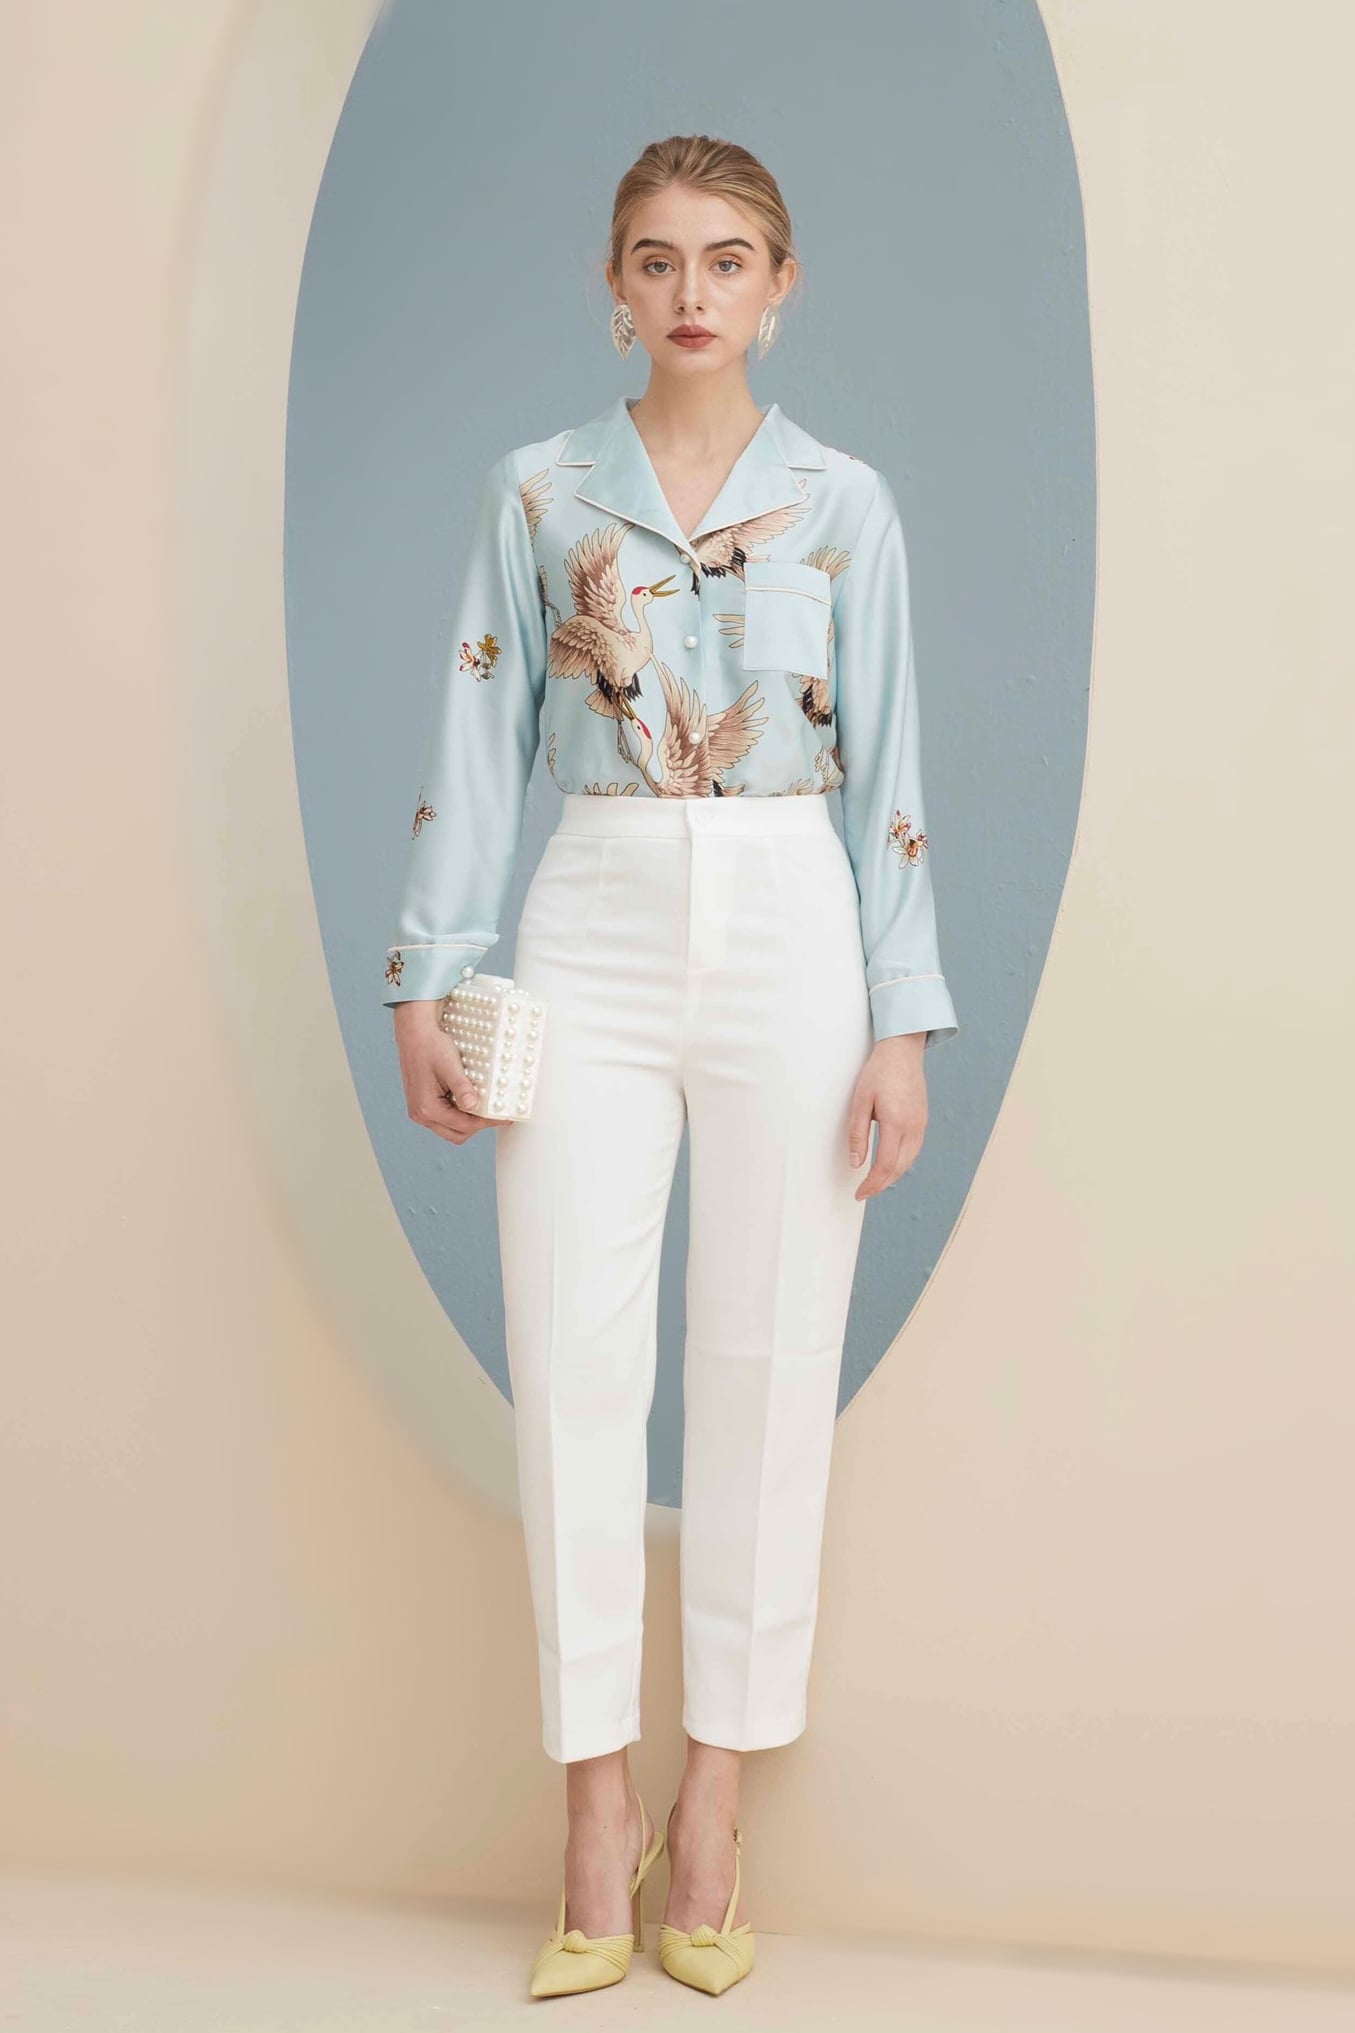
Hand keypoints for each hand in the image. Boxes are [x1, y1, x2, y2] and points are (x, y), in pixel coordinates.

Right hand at [393, 999, 514, 1144]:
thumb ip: (461, 1088)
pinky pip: (445, 1118)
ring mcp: (420, 1111)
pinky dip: (459, 1114)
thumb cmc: (430, 1046)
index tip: (503, 1117)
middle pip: (457, 1134)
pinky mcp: (423, 1104)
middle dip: (478, 1126)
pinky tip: (470, 1100)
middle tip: (496, 1114)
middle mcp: (421, 1114)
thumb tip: (474, 1107)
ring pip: (450, 1128)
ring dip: (468, 1121)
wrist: (414, 1034)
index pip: (463, 1125)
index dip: (486, 1122)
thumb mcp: (449, 1065)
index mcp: (426, 1108)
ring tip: (485, 1107)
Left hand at [847, 1032, 927, 1200]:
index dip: (872, 1184)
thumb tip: (856, 1163)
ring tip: (875, 1182)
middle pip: (899, 1168)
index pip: (885, 1165)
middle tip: (864, 1192)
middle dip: (881, 1185)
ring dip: (892, 1176)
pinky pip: (914, 1150)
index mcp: (896, 1122)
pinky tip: (890, 1164)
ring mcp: (921, 1124)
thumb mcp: (860, 1101)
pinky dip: (901, 1162)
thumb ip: (858, 1134)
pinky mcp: (923, 1120)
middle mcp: (913, 1127)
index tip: (859, 1193)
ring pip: (909, 1161)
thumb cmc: (879, 1072)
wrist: (902, 1051)